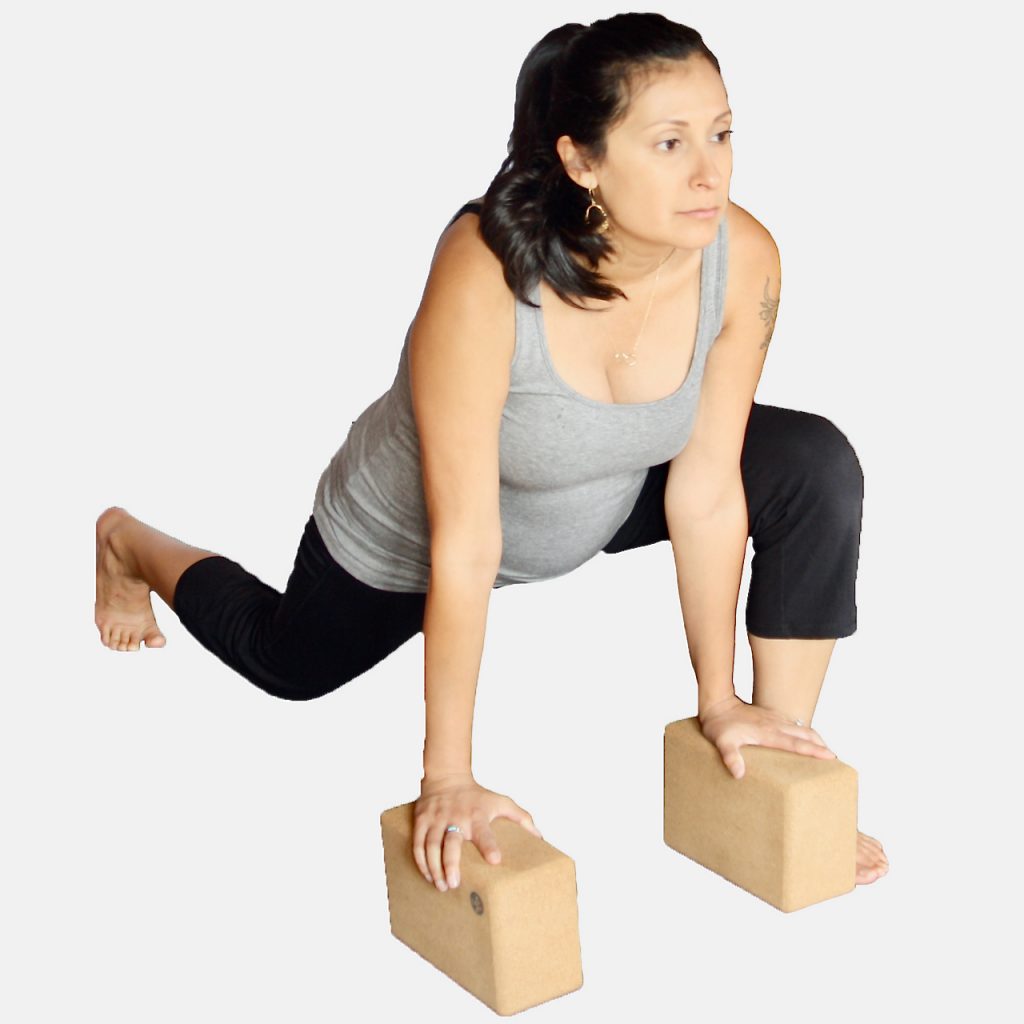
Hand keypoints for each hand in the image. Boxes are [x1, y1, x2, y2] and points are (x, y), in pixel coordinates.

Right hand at [413, 773, 542, 892]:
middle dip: (451, 864)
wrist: (447, 776)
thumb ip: (522, 818)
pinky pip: (417, 843)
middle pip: (450, 842)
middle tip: (454, 883)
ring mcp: (437, 818)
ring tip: (441, 885)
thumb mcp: (502, 801)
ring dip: (434, 868)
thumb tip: (540, 838)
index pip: (484, 831)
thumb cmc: (478, 795)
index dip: (489, 845)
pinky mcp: (422, 820)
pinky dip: (421, 862)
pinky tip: (428, 875)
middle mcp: (456, 817)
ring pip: (430, 845)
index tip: (495, 860)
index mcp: (477, 815)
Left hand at [698, 694, 836, 778]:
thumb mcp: (721, 742)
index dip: (814, 750)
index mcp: (767, 733)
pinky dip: (805, 734)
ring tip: (826, 753)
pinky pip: (793, 726)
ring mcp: (775, 719)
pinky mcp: (771, 717)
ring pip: (802, 728)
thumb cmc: (719, 725)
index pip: (796, 743)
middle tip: (835, 760)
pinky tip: (806, 741)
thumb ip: (730, 757)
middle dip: (822, 745)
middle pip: (806, 734)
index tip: (831, 756)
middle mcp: (775, 725)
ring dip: (816, 739)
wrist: (717, 703)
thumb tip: (738, 773)